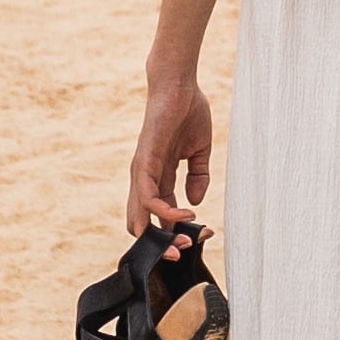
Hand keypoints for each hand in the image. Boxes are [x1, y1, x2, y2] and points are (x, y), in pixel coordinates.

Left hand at [125, 74, 214, 236]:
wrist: (179, 86)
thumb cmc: (188, 112)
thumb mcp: (199, 151)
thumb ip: (199, 176)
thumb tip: (195, 202)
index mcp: (160, 177)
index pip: (161, 216)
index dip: (176, 233)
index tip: (198, 239)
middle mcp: (146, 179)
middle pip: (144, 224)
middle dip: (161, 246)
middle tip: (182, 253)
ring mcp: (142, 173)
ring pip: (140, 218)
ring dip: (161, 236)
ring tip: (184, 242)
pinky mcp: (143, 164)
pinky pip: (149, 198)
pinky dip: (166, 212)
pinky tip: (186, 213)